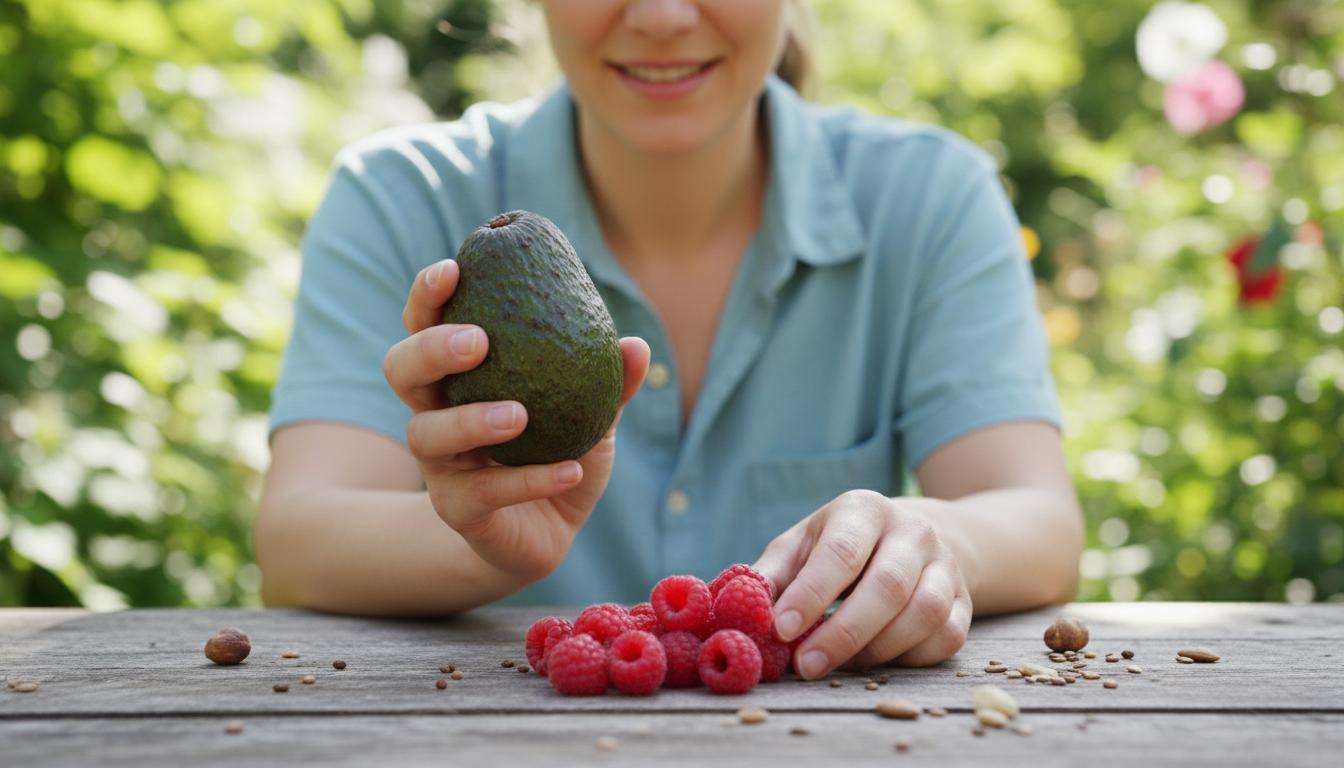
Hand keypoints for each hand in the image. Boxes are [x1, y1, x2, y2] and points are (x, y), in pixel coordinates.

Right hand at [383, 258, 649, 581]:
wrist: (545, 532)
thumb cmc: (556, 452)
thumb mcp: (589, 413)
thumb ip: (608, 381)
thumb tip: (635, 346)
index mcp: (458, 375)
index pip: (423, 324)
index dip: (428, 297)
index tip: (453, 270)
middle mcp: (435, 412)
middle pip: (401, 370)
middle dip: (431, 349)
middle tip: (478, 342)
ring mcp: (441, 465)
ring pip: (427, 435)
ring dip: (470, 419)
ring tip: (519, 414)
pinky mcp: (457, 512)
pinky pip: (481, 494)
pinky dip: (528, 481)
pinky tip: (569, 470)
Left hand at [751, 491, 971, 677]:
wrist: (915, 537)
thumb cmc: (841, 546)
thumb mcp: (802, 546)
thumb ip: (769, 575)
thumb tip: (732, 607)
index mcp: (864, 510)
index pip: (841, 551)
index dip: (811, 593)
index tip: (781, 629)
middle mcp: (913, 532)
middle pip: (889, 586)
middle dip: (844, 633)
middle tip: (805, 665)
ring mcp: (945, 566)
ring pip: (924, 615)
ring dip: (877, 650)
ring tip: (838, 664)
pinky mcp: (965, 601)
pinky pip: (946, 638)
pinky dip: (909, 658)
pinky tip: (877, 660)